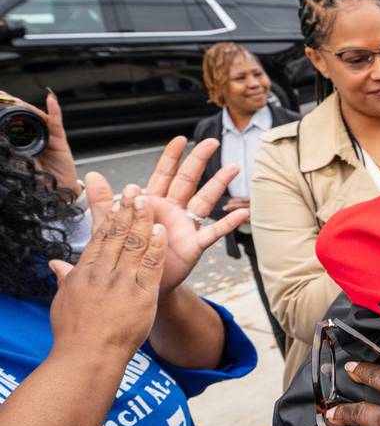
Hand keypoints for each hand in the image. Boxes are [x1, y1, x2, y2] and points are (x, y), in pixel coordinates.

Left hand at [9, 92, 78, 195]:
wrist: (58, 194)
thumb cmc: (40, 183)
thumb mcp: (18, 167)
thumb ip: (12, 155)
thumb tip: (4, 146)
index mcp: (23, 146)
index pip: (14, 127)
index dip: (7, 116)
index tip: (0, 104)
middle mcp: (36, 139)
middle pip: (26, 119)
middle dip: (15, 107)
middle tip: (5, 98)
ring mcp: (48, 138)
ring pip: (38, 118)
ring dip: (28, 108)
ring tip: (17, 101)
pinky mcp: (59, 140)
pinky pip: (56, 123)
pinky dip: (55, 111)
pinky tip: (51, 100)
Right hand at [48, 184, 165, 360]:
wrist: (88, 357)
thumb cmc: (75, 333)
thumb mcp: (63, 301)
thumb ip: (64, 277)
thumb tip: (55, 263)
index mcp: (84, 272)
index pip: (100, 237)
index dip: (111, 216)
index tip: (118, 199)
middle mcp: (102, 273)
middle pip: (118, 235)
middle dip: (128, 209)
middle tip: (137, 190)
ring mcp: (122, 283)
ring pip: (135, 245)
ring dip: (144, 221)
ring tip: (151, 201)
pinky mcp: (141, 295)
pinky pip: (151, 265)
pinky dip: (156, 247)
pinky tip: (162, 231)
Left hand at [87, 137, 247, 294]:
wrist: (134, 285)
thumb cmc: (124, 255)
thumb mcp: (109, 225)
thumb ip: (103, 201)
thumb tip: (91, 175)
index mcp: (152, 203)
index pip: (164, 174)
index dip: (171, 157)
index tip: (180, 140)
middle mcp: (172, 211)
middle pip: (188, 180)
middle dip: (199, 160)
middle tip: (212, 142)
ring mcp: (185, 227)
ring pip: (205, 200)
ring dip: (219, 183)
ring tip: (233, 168)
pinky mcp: (193, 246)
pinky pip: (213, 232)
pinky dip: (228, 223)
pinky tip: (241, 213)